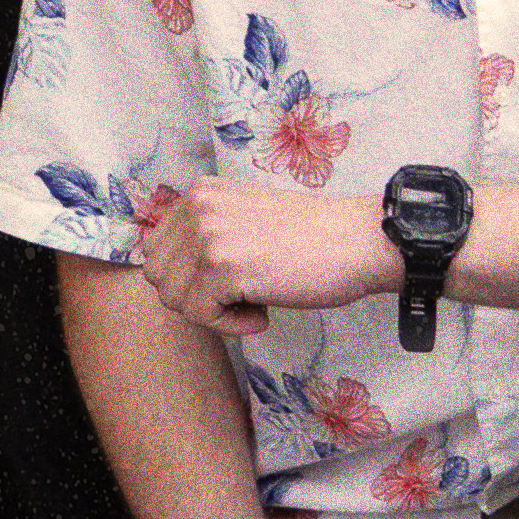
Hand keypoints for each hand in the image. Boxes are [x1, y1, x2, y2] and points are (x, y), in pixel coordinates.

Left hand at [138, 178, 397, 336]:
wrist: (360, 242)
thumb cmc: (311, 241)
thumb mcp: (244, 221)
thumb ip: (206, 235)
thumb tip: (168, 277)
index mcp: (200, 193)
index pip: (158, 251)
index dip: (191, 279)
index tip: (232, 280)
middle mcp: (197, 206)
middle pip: (159, 276)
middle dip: (196, 298)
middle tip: (242, 295)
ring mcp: (207, 234)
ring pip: (174, 299)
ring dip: (214, 313)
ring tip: (255, 300)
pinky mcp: (222, 266)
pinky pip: (200, 315)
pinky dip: (232, 325)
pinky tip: (264, 312)